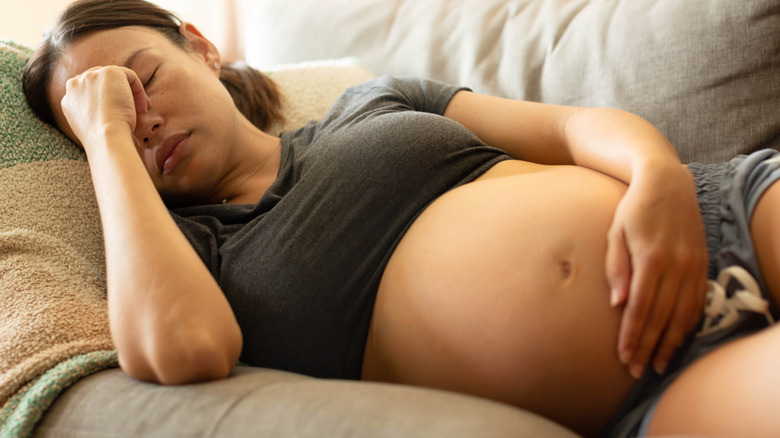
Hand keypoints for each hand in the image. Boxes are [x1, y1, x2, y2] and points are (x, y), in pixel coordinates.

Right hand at [60, 65, 150, 149]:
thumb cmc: (103, 139)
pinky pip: (129, 75)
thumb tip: (107, 110)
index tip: (119, 113)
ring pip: (116, 79)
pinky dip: (139, 90)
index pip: (89, 91)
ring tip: (140, 111)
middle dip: (118, 94)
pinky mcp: (109, 72)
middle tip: (134, 111)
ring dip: (130, 94)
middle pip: (101, 82)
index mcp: (69, 98)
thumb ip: (92, 113)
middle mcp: (76, 84)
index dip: (107, 100)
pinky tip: (142, 107)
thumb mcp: (91, 126)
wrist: (106, 136)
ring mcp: (91, 76)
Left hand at [605, 163, 707, 378]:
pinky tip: (677, 340)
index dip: (632, 335)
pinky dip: (687, 324)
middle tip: (637, 370)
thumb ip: (616, 267)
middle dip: (648, 346)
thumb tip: (618, 303)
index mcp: (651, 257)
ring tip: (658, 365)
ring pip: (683, 314)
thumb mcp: (616, 232)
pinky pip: (697, 302)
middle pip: (662, 316)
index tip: (624, 356)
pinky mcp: (702, 264)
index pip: (641, 307)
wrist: (668, 183)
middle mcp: (676, 264)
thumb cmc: (634, 208)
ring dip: (670, 343)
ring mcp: (693, 265)